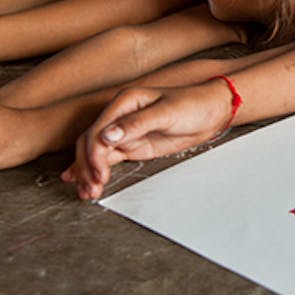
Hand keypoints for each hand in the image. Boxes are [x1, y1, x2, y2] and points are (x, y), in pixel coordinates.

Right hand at [63, 82, 233, 199]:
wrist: (212, 112)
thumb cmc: (192, 105)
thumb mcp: (166, 113)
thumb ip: (136, 124)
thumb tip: (107, 135)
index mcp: (125, 102)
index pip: (98, 129)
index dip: (94, 153)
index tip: (99, 172)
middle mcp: (120, 116)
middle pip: (91, 142)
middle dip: (87, 166)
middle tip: (91, 188)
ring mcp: (125, 133)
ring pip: (96, 153)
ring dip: (88, 172)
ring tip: (87, 192)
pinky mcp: (133, 145)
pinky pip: (107, 158)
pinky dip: (95, 170)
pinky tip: (82, 181)